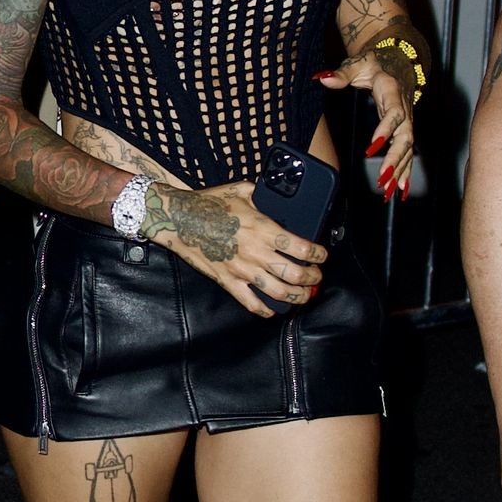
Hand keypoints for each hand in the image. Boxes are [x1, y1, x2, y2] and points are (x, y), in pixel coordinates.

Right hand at [145, 180, 323, 317]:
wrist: (180, 220)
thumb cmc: (210, 202)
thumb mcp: (243, 190)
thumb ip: (264, 194)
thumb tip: (278, 193)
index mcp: (263, 229)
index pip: (301, 248)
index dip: (317, 254)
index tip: (322, 255)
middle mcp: (256, 252)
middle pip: (294, 274)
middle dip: (312, 278)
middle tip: (316, 276)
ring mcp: (242, 270)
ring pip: (278, 293)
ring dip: (296, 297)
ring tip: (304, 296)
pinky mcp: (228, 281)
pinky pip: (251, 303)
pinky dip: (265, 310)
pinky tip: (273, 310)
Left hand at [317, 50, 414, 199]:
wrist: (398, 59)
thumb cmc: (375, 63)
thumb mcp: (357, 64)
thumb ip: (341, 74)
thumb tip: (322, 78)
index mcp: (392, 91)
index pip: (394, 113)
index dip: (385, 130)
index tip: (373, 147)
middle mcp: (404, 107)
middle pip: (405, 136)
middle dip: (396, 159)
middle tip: (384, 178)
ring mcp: (407, 119)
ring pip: (408, 148)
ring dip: (401, 170)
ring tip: (391, 191)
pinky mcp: (405, 128)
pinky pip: (407, 151)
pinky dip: (405, 170)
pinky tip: (402, 189)